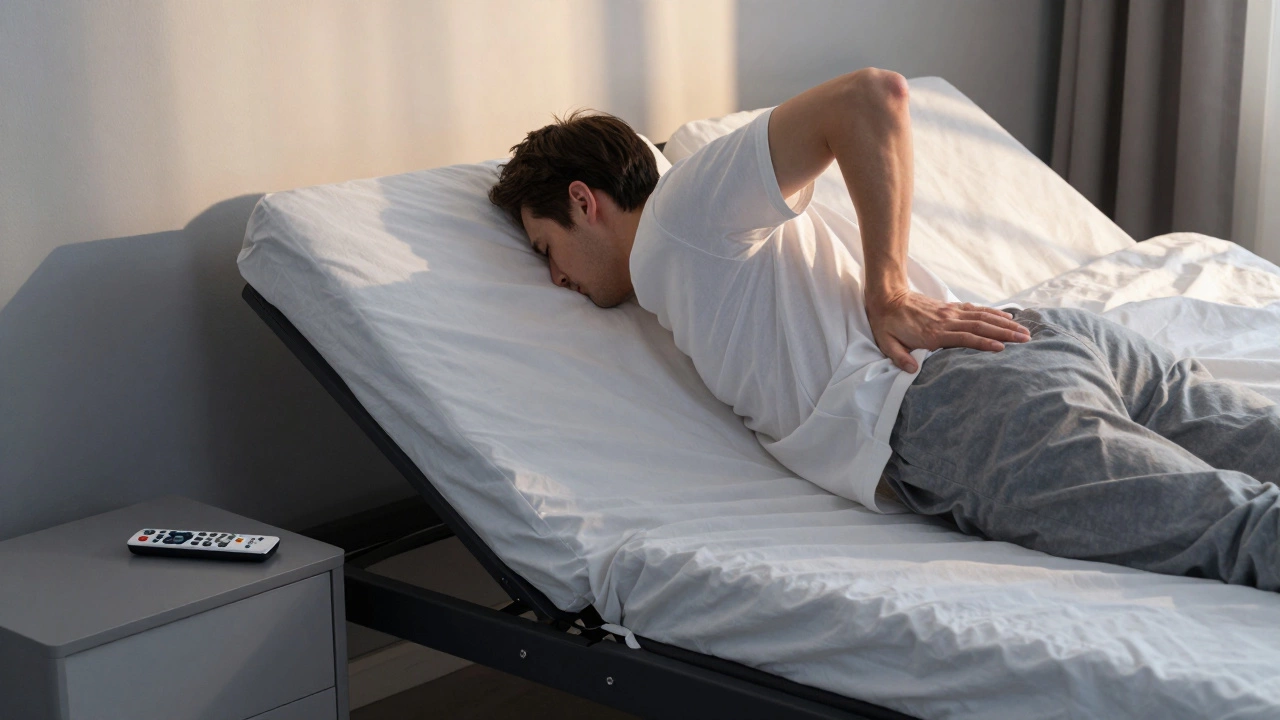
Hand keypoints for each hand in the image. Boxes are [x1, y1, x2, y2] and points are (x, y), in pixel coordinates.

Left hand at [866, 291, 1030, 372]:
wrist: (887, 297)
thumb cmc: (887, 324)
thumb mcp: (886, 343)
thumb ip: (899, 357)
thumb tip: (913, 370)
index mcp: (933, 333)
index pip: (963, 338)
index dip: (983, 343)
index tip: (1002, 348)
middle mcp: (946, 321)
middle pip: (980, 326)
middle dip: (1004, 333)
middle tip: (1025, 340)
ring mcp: (950, 312)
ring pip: (982, 317)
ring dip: (1004, 323)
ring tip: (1024, 330)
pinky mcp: (951, 307)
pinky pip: (976, 309)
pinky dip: (993, 312)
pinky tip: (1007, 316)